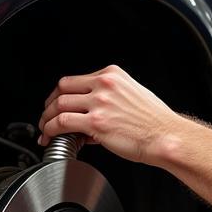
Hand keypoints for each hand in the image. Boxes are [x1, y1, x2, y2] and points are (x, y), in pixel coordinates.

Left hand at [38, 65, 182, 164]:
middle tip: (47, 116)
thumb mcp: (133, 95)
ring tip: (46, 129)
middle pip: (62, 88)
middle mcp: (104, 85)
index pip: (76, 79)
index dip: (61, 93)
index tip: (58, 103)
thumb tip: (93, 111)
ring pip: (59, 104)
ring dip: (47, 118)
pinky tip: (51, 136)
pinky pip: (63, 122)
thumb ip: (111, 97)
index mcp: (112, 75)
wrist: (165, 136)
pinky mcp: (96, 122)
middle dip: (50, 104)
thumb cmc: (155, 121)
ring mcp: (99, 103)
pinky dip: (51, 129)